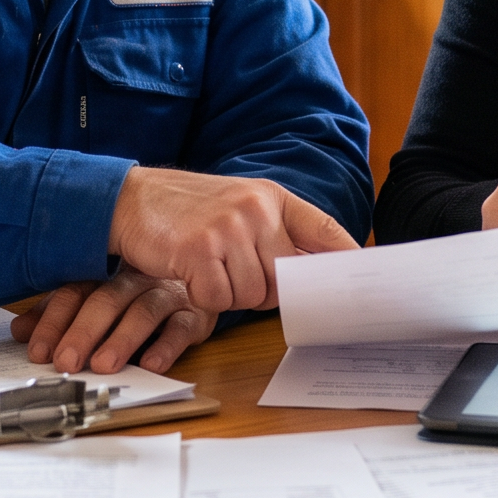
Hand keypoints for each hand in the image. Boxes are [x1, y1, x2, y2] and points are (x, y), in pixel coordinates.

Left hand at [11, 271, 213, 373]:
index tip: (38, 351)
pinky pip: (182, 327)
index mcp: (106, 275)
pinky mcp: (196, 314)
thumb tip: (19, 331)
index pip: (75, 292)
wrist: (202, 277)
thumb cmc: (139, 295)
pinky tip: (152, 364)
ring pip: (143, 312)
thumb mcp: (96, 301)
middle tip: (66, 362)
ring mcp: (167, 294)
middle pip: (106, 301)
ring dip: (121, 340)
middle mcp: (135, 280)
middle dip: (83, 332)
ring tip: (103, 365)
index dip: (54, 321)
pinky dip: (167, 346)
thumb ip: (60, 314)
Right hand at [108, 167, 357, 311]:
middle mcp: (255, 209)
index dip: (348, 256)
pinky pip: (219, 300)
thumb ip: (273, 234)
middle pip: (284, 279)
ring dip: (229, 294)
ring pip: (252, 294)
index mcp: (271, 197)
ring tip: (207, 267)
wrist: (131, 199)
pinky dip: (204, 297)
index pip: (323, 229)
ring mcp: (228, 229)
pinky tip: (190, 273)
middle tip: (232, 273)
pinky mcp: (199, 251)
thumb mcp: (238, 207)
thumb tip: (309, 278)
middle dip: (262, 289)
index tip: (367, 277)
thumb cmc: (187, 211)